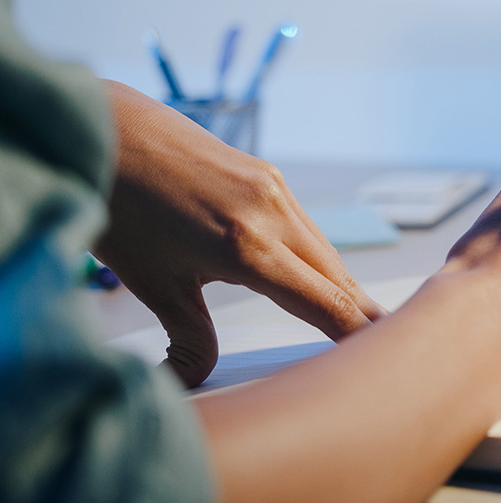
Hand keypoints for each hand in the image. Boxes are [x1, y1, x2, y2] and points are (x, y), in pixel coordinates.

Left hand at [93, 82, 385, 387]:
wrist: (105, 129)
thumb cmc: (119, 203)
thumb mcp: (153, 283)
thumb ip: (189, 337)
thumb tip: (197, 378)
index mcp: (246, 246)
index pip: (324, 302)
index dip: (358, 333)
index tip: (383, 355)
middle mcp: (272, 212)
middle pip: (337, 277)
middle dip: (363, 313)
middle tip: (390, 343)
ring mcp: (274, 187)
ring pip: (325, 250)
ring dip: (342, 285)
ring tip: (358, 316)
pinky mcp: (268, 174)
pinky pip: (306, 225)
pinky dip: (317, 257)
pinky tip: (315, 274)